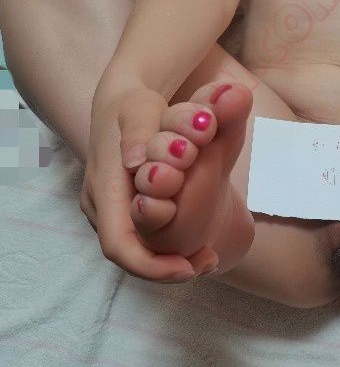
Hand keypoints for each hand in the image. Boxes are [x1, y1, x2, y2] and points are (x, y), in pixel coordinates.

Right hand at [80, 86, 217, 282]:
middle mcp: (102, 204)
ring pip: (136, 249)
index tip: (188, 268)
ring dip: (170, 260)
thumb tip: (136, 163)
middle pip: (129, 254)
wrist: (123, 97)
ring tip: (210, 257)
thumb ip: (139, 132)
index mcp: (104, 185)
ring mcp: (109, 207)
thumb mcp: (140, 108)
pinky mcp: (122, 206)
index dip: (151, 265)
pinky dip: (168, 246)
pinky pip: (141, 236)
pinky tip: (199, 244)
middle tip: (210, 262)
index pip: (118, 244)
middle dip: (167, 269)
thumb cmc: (134, 103)